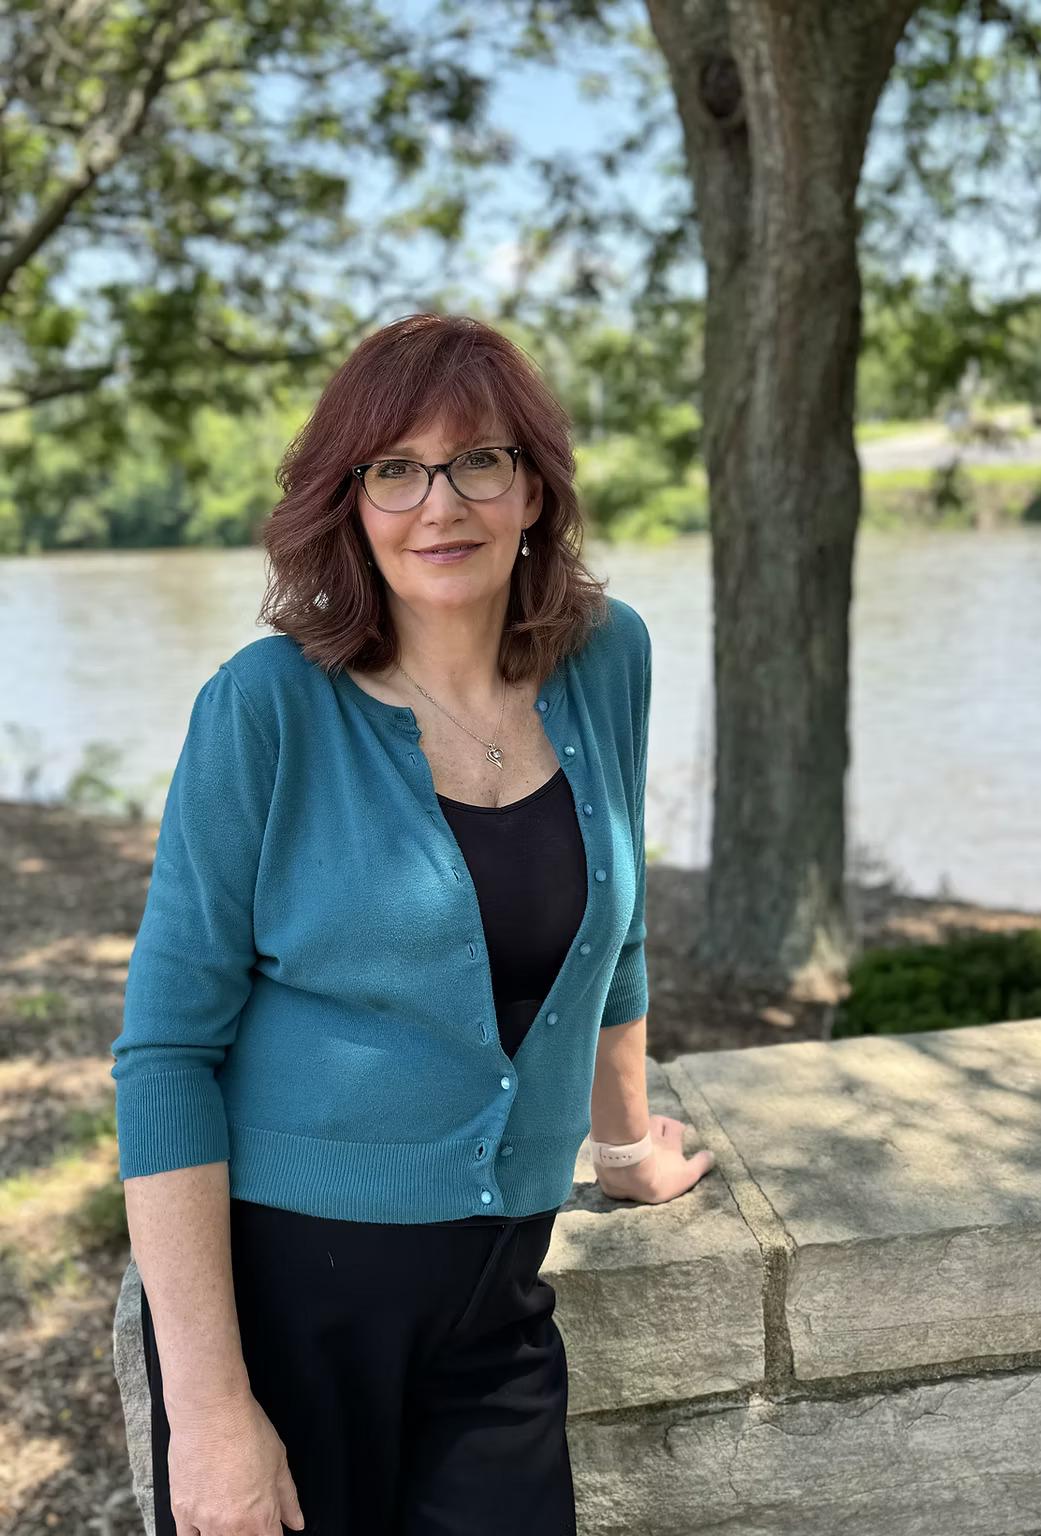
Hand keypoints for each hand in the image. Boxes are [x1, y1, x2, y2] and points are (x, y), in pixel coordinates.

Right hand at [166, 1391, 305, 1534]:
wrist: (210, 1411)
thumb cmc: (245, 1428)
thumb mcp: (279, 1461)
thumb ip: (289, 1498)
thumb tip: (296, 1521)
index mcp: (261, 1516)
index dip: (273, 1533)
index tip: (270, 1526)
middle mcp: (232, 1525)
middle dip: (249, 1532)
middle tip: (246, 1509)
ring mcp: (204, 1521)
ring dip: (224, 1533)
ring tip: (227, 1509)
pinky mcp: (181, 1511)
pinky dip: (197, 1533)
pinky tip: (204, 1519)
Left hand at [593, 1114, 715, 1204]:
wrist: (627, 1173)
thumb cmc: (659, 1176)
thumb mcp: (686, 1175)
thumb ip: (700, 1165)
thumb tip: (712, 1156)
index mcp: (668, 1144)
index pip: (675, 1128)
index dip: (677, 1128)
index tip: (680, 1130)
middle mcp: (650, 1136)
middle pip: (656, 1121)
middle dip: (660, 1123)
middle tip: (660, 1128)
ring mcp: (631, 1137)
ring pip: (636, 1124)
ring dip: (641, 1126)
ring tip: (640, 1133)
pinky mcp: (612, 1142)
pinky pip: (615, 1133)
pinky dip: (618, 1135)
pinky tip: (614, 1141)